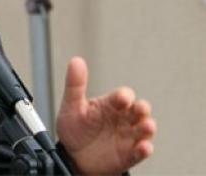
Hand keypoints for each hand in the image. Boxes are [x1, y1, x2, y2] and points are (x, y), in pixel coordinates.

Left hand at [56, 57, 155, 174]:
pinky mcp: (129, 154)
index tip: (123, 98)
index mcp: (110, 104)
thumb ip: (75, 84)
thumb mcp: (71, 106)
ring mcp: (128, 136)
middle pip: (139, 110)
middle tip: (140, 109)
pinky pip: (140, 152)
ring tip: (146, 126)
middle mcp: (123, 118)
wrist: (72, 156)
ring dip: (147, 127)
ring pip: (144, 129)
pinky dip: (144, 149)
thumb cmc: (74, 127)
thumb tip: (75, 61)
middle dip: (142, 108)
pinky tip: (143, 147)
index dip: (124, 96)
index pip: (122, 96)